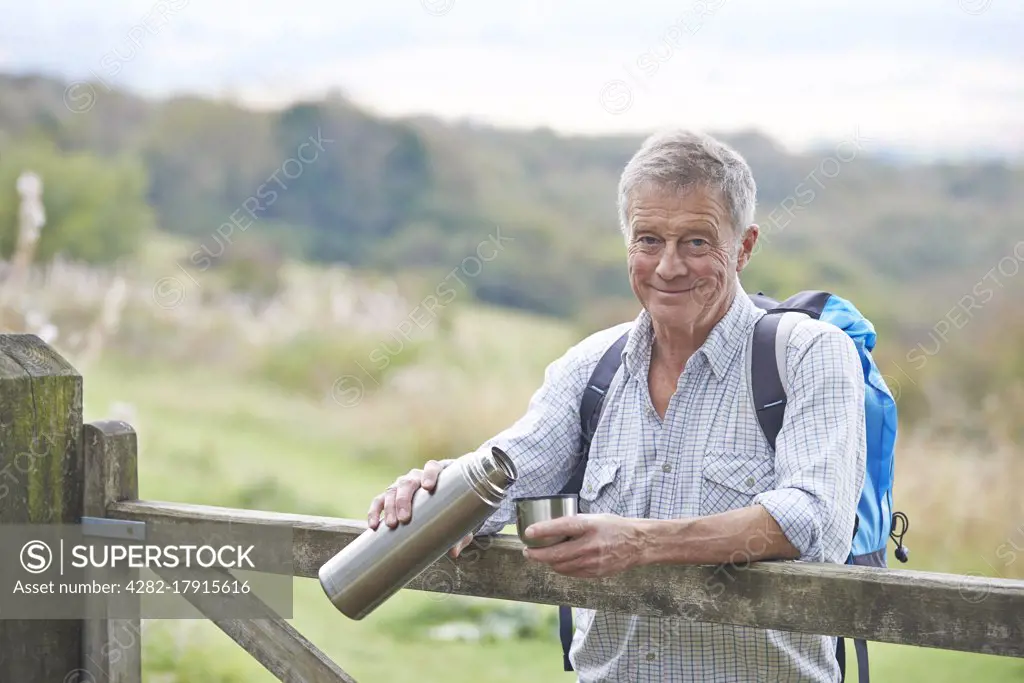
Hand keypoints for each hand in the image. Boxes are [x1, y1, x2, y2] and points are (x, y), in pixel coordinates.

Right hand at [366, 458, 473, 557]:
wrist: (440, 501)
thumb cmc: (452, 506)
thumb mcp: (458, 518)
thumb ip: (458, 532)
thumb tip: (453, 552)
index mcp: (437, 474)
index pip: (432, 467)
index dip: (429, 474)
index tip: (427, 487)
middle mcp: (417, 477)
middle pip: (408, 482)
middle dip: (404, 499)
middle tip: (405, 518)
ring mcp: (402, 485)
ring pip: (392, 490)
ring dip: (390, 507)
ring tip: (391, 525)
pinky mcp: (390, 496)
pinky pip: (379, 501)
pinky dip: (374, 512)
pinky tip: (373, 526)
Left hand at [522, 513, 645, 577]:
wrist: (638, 543)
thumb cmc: (615, 527)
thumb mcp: (595, 517)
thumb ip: (575, 523)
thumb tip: (552, 529)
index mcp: (589, 526)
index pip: (561, 527)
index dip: (542, 530)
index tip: (528, 532)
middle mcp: (590, 545)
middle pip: (556, 554)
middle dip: (537, 554)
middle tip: (527, 551)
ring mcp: (593, 562)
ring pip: (561, 566)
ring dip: (547, 562)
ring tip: (540, 556)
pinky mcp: (595, 573)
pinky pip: (571, 573)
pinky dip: (561, 568)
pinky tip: (557, 563)